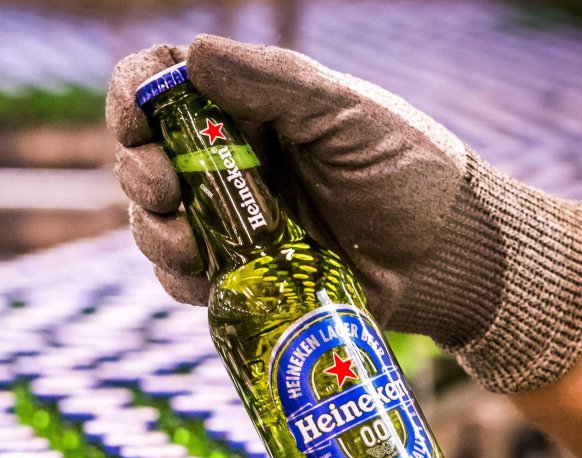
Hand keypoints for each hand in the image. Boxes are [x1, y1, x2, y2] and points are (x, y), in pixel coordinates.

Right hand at [107, 35, 581, 392]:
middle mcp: (228, 161)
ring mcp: (229, 221)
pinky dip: (177, 276)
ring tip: (185, 242)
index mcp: (249, 109)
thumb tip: (194, 54)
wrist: (449, 258)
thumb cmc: (406, 171)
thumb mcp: (345, 114)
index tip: (133, 119)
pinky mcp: (238, 277)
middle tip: (164, 187)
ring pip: (154, 220)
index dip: (132, 97)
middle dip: (138, 171)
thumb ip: (272, 82)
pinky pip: (181, 277)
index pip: (165, 86)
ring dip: (152, 229)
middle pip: (145, 156)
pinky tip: (202, 275)